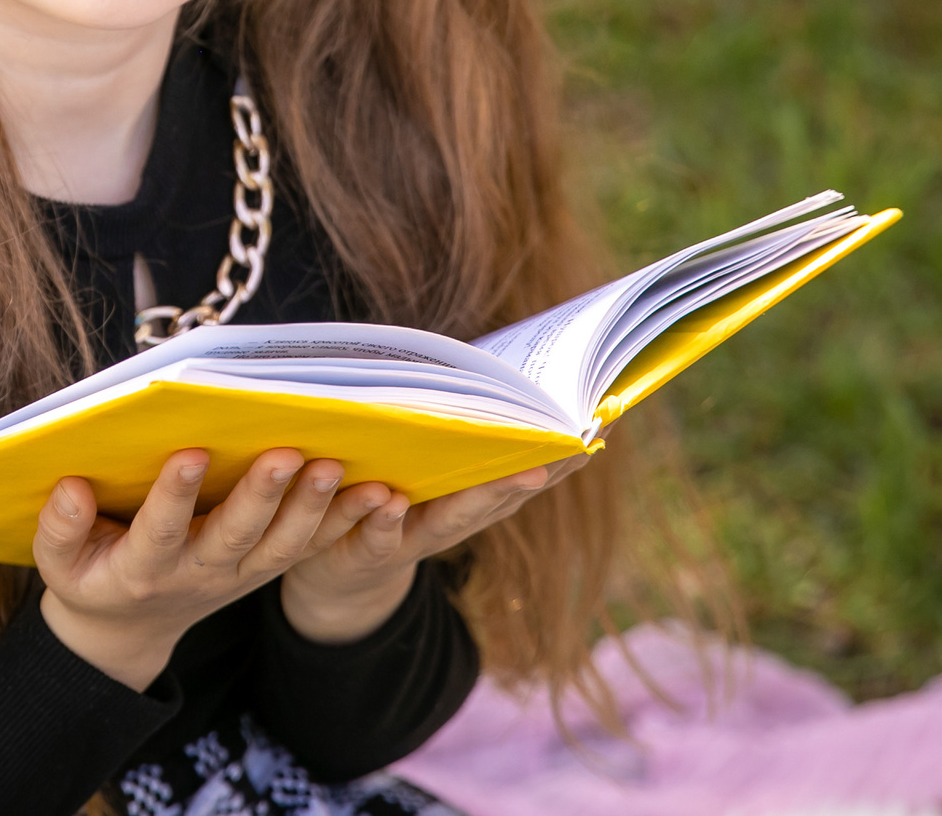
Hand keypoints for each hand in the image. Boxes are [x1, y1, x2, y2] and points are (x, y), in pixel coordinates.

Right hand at [35, 447, 360, 690]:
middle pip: (236, 537)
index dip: (174, 497)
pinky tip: (379, 492)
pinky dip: (345, 522)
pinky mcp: (264, 568)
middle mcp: (199, 574)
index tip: (190, 454)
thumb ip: (59, 527)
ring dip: (316, 509)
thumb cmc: (89, 578)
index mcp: (143, 569)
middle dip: (261, 496)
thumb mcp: (56, 565)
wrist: (128, 632)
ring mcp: (239, 574)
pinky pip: (310, 547)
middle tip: (285, 452)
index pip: (160, 532)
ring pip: (284, 546)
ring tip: (337, 466)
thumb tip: (69, 486)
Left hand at [277, 454, 590, 644]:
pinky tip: (390, 500)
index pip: (524, 473)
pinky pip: (377, 538)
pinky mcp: (367, 554)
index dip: (564, 456)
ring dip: (481, 498)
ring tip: (517, 474)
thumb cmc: (383, 495)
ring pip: (449, 521)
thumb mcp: (419, 462)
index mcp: (469, 495)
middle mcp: (451, 521)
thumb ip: (445, 429)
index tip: (605, 424)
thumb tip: (481, 370)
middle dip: (537, 472)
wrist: (336, 571)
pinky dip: (383, 520)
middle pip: (499, 498)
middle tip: (571, 450)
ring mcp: (413, 541)